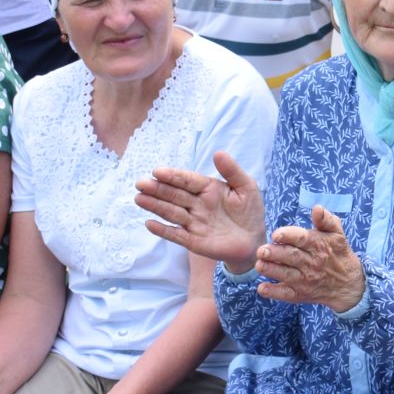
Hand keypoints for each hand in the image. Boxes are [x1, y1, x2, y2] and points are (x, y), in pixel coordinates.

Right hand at [137, 150, 265, 271]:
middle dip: (157, 189)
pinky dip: (163, 230)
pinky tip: (149, 224)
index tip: (157, 171)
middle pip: (174, 195)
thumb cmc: (250, 211)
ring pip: (171, 212)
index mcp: (208, 188)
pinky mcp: (193, 241)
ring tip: (139, 198)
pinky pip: (176, 235)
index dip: (173, 176)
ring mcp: (194, 222)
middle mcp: (197, 204)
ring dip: (155, 206)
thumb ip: (232, 171)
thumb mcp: (247, 187)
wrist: (254, 241)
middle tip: (140, 183)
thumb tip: (217, 152)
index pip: (187, 180)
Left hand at [255, 203, 365, 311]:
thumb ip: (326, 219)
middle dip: (275, 254)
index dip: (288, 236)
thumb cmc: (338, 253)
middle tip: (261, 251)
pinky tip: (262, 288)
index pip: (302, 238)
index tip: (276, 235)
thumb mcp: (337, 234)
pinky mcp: (301, 294)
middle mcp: (312, 263)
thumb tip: (317, 208)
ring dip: (271, 270)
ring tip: (259, 265)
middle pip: (291, 257)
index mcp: (319, 245)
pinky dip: (274, 292)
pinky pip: (286, 295)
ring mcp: (306, 280)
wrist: (349, 284)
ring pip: (286, 275)